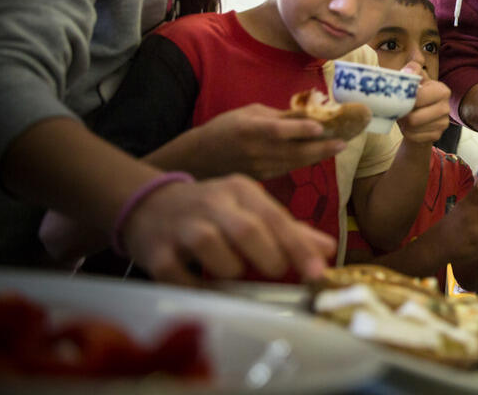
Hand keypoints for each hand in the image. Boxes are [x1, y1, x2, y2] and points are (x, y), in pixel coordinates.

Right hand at [121, 174, 335, 284]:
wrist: (148, 205)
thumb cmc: (213, 212)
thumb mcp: (250, 209)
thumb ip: (289, 230)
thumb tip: (328, 249)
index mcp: (241, 190)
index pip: (276, 218)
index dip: (299, 247)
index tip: (318, 273)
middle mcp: (212, 203)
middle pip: (246, 230)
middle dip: (268, 258)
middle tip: (276, 272)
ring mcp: (182, 226)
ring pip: (212, 250)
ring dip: (230, 270)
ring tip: (232, 271)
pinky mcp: (156, 250)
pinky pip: (179, 275)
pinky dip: (196, 287)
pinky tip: (204, 287)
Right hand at [190, 104, 344, 179]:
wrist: (198, 160)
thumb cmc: (224, 129)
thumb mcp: (248, 114)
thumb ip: (276, 116)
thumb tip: (308, 114)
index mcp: (249, 130)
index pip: (277, 130)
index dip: (299, 130)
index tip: (320, 128)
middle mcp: (255, 151)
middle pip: (292, 151)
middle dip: (321, 147)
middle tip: (343, 142)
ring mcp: (259, 168)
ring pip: (294, 162)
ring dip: (318, 155)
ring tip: (338, 147)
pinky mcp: (262, 179)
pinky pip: (288, 169)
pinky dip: (305, 162)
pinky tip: (320, 155)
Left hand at [397, 62, 450, 143]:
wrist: (421, 113)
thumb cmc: (416, 94)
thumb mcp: (415, 79)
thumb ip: (412, 70)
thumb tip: (409, 69)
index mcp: (442, 90)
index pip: (419, 98)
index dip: (404, 100)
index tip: (399, 98)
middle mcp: (446, 107)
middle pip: (414, 118)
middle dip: (402, 115)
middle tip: (398, 110)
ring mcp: (443, 123)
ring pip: (413, 128)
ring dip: (403, 124)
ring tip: (403, 116)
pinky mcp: (437, 135)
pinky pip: (415, 137)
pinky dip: (408, 132)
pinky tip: (409, 126)